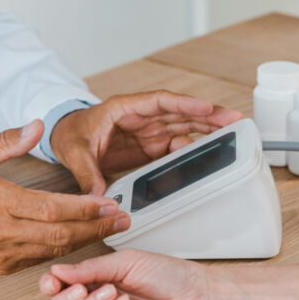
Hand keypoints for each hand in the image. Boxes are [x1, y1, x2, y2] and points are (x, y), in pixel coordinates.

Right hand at [0, 120, 130, 274]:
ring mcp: (2, 255)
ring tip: (112, 229)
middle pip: (61, 234)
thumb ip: (6, 142)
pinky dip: (64, 250)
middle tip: (124, 219)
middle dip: (97, 227)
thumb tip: (38, 125)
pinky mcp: (1, 268)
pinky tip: (82, 240)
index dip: (86, 209)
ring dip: (87, 240)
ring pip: (55, 250)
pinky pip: (41, 259)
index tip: (110, 203)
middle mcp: (1, 233)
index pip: (52, 208)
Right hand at [40, 249, 219, 299]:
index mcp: (100, 276)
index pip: (63, 284)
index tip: (51, 280)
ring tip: (111, 291)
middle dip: (63, 298)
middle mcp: (100, 299)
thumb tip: (57, 271)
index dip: (51, 284)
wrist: (199, 296)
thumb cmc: (171, 275)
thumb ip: (92, 267)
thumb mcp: (129, 261)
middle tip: (80, 288)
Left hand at [48, 90, 242, 194]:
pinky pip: (176, 145)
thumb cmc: (70, 133)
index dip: (185, 104)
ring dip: (207, 128)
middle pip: (180, 112)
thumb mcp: (75, 151)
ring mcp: (149, 131)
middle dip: (207, 115)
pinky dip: (192, 149)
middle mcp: (142, 117)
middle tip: (233, 119)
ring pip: (184, 126)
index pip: (160, 102)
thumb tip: (98, 197)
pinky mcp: (151, 146)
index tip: (206, 108)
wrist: (65, 136)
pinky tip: (207, 155)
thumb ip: (87, 173)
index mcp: (125, 108)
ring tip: (231, 132)